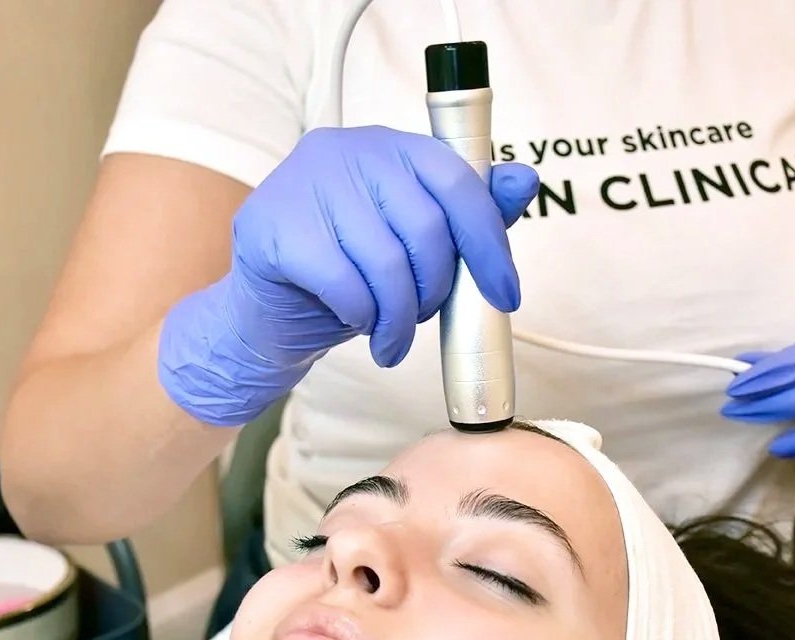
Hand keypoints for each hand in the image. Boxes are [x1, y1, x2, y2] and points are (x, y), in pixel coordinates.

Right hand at [159, 126, 539, 426]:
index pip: (458, 182)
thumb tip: (526, 180)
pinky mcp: (271, 225)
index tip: (505, 295)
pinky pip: (344, 283)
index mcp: (390, 145)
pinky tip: (356, 326)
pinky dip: (361, 317)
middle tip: (420, 321)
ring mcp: (303, 182)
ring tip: (390, 339)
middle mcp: (346, 150)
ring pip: (386, 262)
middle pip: (425, 228)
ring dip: (399, 318)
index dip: (489, 244)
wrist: (268, 316)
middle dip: (435, 291)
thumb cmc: (349, 277)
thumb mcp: (415, 248)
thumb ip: (468, 216)